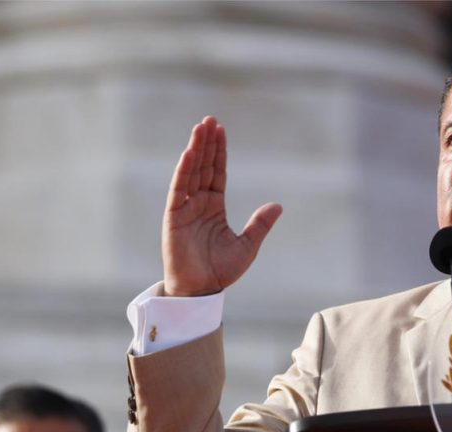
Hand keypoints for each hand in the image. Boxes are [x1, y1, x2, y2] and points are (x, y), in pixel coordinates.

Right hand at [162, 116, 281, 296]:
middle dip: (206, 144)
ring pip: (190, 173)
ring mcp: (185, 209)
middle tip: (209, 120)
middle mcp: (198, 204)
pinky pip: (178, 190)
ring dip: (195, 150)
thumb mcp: (247, 246)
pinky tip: (188, 154)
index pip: (217, 173)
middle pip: (202, 167)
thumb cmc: (221, 272)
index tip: (220, 130)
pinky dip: (183, 172)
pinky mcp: (174, 218)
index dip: (219, 152)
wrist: (201, 291)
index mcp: (215, 207)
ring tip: (200, 128)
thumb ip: (260, 225)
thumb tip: (278, 206)